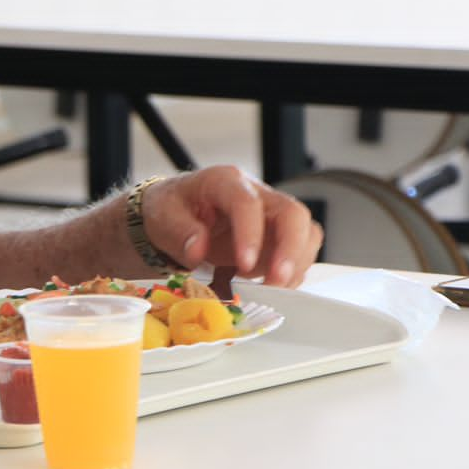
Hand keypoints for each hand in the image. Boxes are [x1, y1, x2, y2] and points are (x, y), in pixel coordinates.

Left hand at [139, 167, 321, 287]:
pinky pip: (300, 252)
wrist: (175, 214)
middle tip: (277, 280)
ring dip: (296, 264)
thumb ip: (181, 232)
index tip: (245, 264)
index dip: (251, 234)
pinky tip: (272, 285)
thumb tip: (198, 251)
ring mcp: (269, 216)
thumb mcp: (164, 216)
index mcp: (224, 182)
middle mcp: (255, 194)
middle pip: (292, 214)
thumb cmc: (171, 208)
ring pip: (305, 232)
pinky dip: (292, 272)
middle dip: (291, 250)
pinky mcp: (276, 238)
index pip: (248, 203)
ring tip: (272, 287)